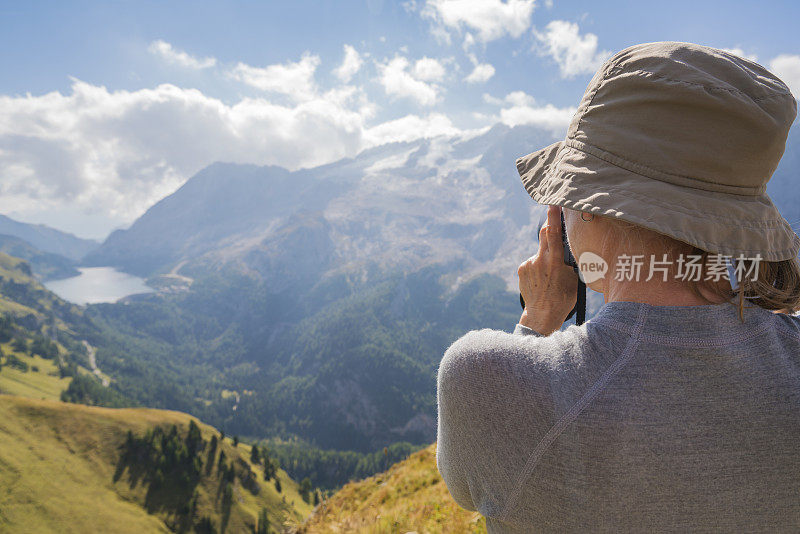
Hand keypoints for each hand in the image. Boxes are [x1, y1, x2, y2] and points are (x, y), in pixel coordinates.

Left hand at [517, 205, 577, 334]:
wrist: (542, 314)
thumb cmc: (563, 298)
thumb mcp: (574, 279)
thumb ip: (569, 261)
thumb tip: (569, 249)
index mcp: (554, 261)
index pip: (553, 234)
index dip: (553, 217)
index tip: (552, 204)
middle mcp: (538, 260)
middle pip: (544, 235)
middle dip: (550, 227)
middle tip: (555, 221)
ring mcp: (528, 264)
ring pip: (540, 252)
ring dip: (546, 257)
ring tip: (550, 275)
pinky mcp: (521, 269)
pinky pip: (533, 262)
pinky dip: (538, 266)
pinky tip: (542, 278)